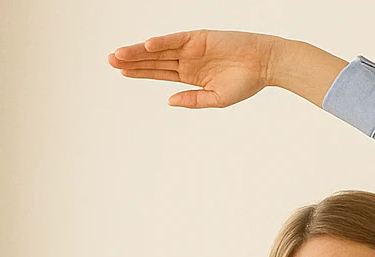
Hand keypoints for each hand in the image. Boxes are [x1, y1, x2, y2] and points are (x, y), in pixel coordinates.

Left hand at [106, 29, 278, 108]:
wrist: (265, 64)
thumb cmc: (246, 83)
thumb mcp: (217, 99)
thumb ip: (192, 100)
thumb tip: (169, 101)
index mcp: (190, 75)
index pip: (159, 73)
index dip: (139, 72)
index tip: (121, 72)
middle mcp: (187, 60)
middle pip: (154, 60)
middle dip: (132, 61)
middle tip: (109, 60)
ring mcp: (192, 47)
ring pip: (160, 49)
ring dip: (139, 51)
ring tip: (118, 54)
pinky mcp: (200, 37)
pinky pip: (176, 39)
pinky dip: (162, 42)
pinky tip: (146, 45)